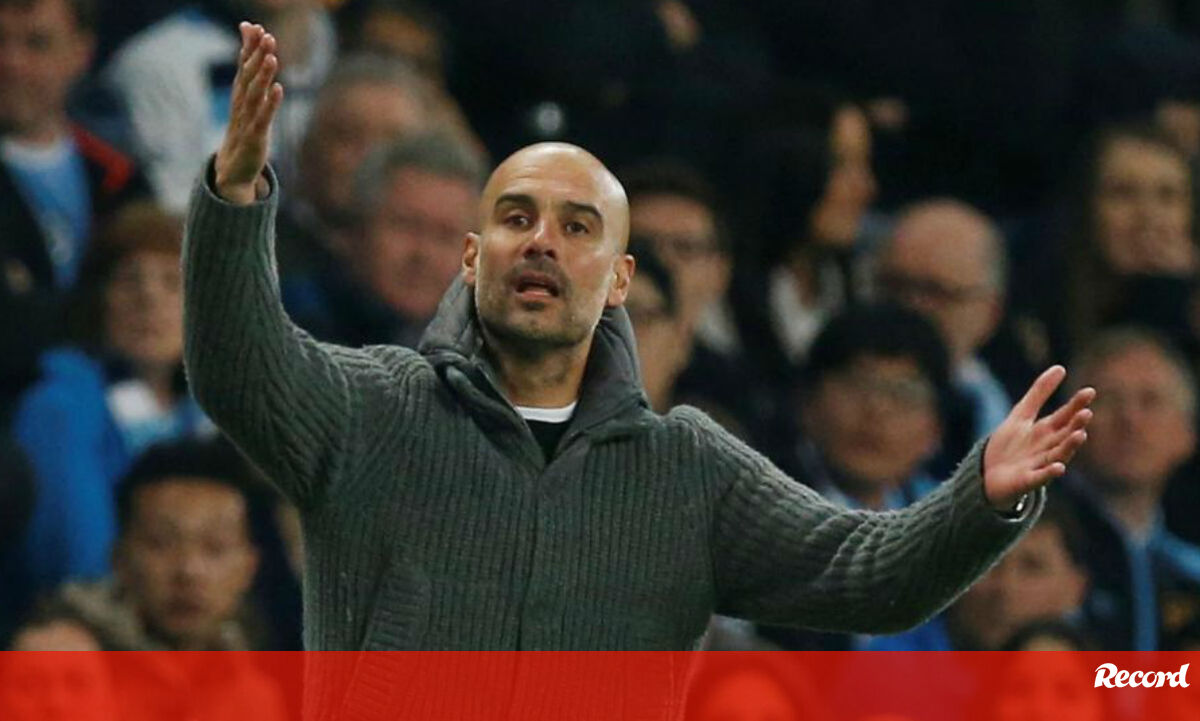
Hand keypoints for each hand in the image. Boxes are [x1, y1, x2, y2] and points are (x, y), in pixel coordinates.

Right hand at [214, 22, 283, 204]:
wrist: (233, 169)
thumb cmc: (244, 133)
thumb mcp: (249, 106)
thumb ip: (253, 82)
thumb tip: (259, 58)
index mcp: (240, 95)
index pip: (243, 65)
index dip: (248, 46)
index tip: (252, 25)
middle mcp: (242, 104)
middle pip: (248, 74)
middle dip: (256, 54)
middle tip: (264, 34)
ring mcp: (247, 120)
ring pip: (255, 93)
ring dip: (263, 75)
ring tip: (271, 57)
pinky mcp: (255, 136)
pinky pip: (263, 117)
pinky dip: (271, 103)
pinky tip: (279, 89)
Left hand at [982, 366, 1094, 510]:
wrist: (987, 475)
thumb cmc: (1009, 446)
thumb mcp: (1022, 414)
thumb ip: (1039, 393)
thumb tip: (1061, 368)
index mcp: (1046, 431)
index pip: (1065, 415)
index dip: (1076, 404)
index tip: (1089, 391)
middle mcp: (1047, 448)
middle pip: (1064, 435)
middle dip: (1075, 425)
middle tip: (1086, 413)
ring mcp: (1039, 465)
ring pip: (1058, 455)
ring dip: (1069, 446)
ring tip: (1080, 435)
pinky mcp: (1026, 481)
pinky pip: (1040, 478)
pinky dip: (1049, 473)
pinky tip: (1059, 467)